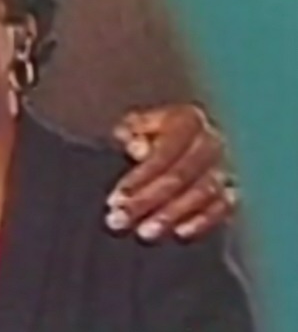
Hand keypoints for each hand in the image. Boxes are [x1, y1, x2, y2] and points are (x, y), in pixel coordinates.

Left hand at [106, 104, 237, 240]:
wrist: (202, 129)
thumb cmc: (163, 128)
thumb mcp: (144, 121)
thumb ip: (136, 129)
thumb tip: (137, 146)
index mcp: (188, 120)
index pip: (162, 155)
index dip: (139, 179)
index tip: (115, 200)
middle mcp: (213, 142)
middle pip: (178, 177)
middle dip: (146, 201)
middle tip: (119, 221)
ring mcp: (228, 165)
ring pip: (200, 194)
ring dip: (170, 215)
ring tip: (144, 232)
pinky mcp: (237, 186)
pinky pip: (224, 207)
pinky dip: (203, 221)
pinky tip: (180, 233)